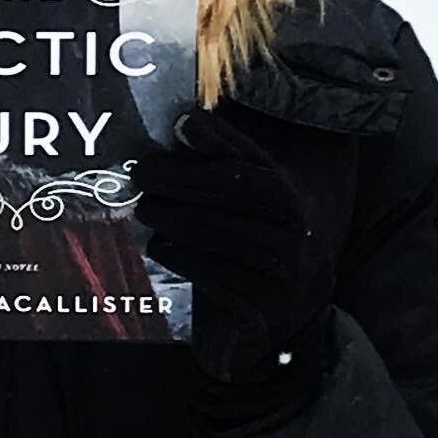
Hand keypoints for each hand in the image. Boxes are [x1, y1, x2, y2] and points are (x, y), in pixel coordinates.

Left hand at [135, 108, 332, 402]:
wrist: (287, 309)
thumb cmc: (252, 235)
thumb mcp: (247, 193)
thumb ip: (220, 155)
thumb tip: (183, 122)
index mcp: (290, 197)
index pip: (242, 170)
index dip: (208, 151)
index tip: (172, 136)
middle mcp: (297, 235)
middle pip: (230, 198)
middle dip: (178, 183)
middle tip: (140, 175)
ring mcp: (287, 277)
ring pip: (222, 238)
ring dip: (175, 221)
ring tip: (145, 210)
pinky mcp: (268, 314)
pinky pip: (221, 281)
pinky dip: (185, 260)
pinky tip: (161, 247)